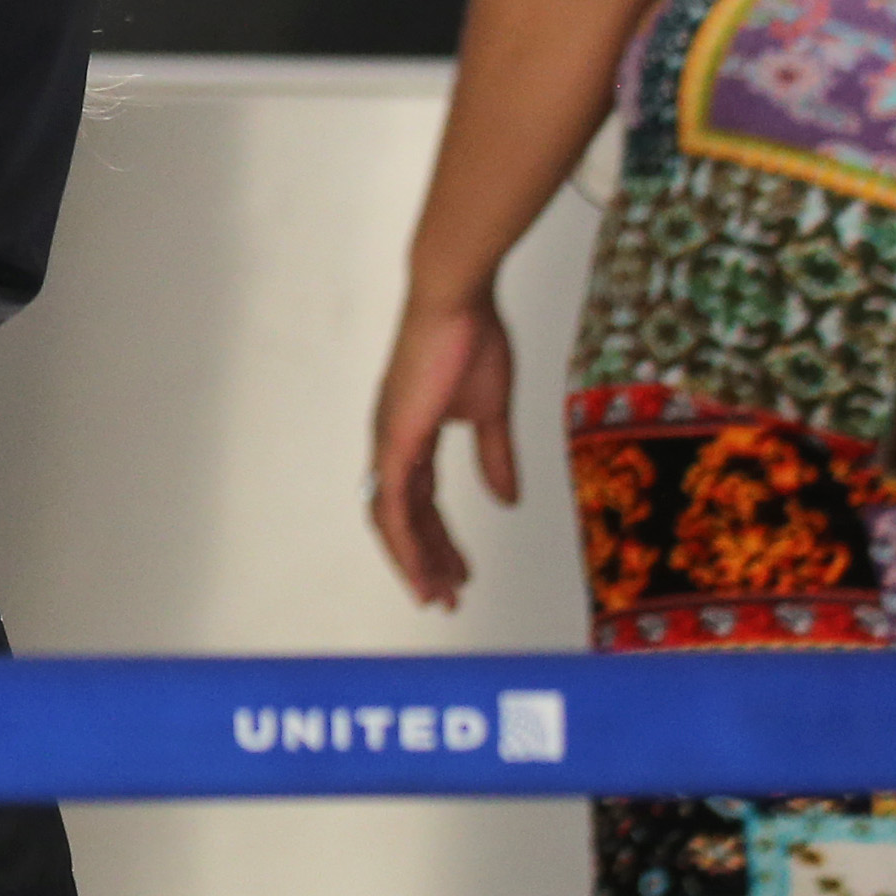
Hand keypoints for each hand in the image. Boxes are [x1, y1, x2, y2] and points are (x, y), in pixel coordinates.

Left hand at [367, 288, 520, 610]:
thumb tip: (507, 501)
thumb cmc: (472, 338)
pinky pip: (393, 505)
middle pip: (404, 517)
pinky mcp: (394, 439)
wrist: (456, 299)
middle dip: (427, 560)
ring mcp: (388, 442)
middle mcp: (393, 442)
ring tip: (439, 596)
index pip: (422, 500)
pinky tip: (423, 570)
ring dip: (415, 562)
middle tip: (449, 596)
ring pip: (392, 519)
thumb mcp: (490, 412)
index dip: (438, 540)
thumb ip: (494, 457)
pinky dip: (406, 544)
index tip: (461, 573)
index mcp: (413, 434)